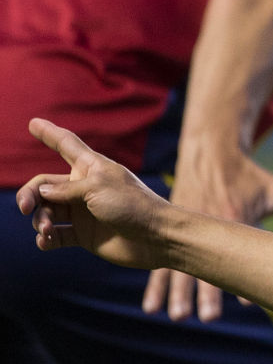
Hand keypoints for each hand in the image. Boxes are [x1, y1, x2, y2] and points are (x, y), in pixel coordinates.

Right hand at [17, 119, 174, 269]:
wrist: (154, 236)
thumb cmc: (132, 205)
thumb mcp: (97, 188)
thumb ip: (66, 189)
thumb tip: (41, 192)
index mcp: (90, 168)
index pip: (66, 145)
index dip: (49, 134)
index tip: (33, 122)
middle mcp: (83, 188)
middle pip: (43, 186)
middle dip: (29, 195)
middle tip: (26, 208)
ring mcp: (82, 211)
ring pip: (45, 212)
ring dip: (40, 220)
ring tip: (46, 229)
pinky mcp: (83, 234)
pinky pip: (54, 235)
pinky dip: (45, 239)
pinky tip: (45, 241)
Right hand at [144, 147, 272, 321]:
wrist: (211, 154)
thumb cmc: (251, 177)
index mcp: (235, 218)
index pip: (240, 252)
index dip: (242, 276)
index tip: (245, 302)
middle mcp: (208, 226)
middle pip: (206, 263)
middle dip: (208, 290)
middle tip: (209, 318)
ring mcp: (186, 230)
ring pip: (179, 266)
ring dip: (178, 293)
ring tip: (179, 317)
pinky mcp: (171, 232)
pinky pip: (160, 262)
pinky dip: (155, 284)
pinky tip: (151, 308)